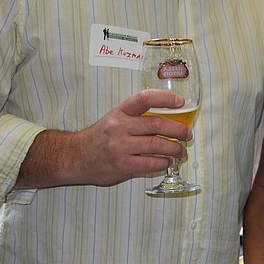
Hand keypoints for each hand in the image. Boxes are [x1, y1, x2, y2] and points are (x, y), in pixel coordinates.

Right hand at [16, 89, 191, 188]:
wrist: (75, 156)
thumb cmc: (101, 136)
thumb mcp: (116, 117)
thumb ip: (138, 116)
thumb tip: (172, 117)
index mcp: (120, 111)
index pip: (144, 98)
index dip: (165, 98)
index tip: (181, 102)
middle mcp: (119, 127)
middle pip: (157, 125)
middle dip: (178, 130)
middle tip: (187, 134)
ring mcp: (120, 147)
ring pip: (157, 145)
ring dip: (175, 148)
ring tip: (181, 150)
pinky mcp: (121, 165)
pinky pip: (150, 164)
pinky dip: (163, 163)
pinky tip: (167, 162)